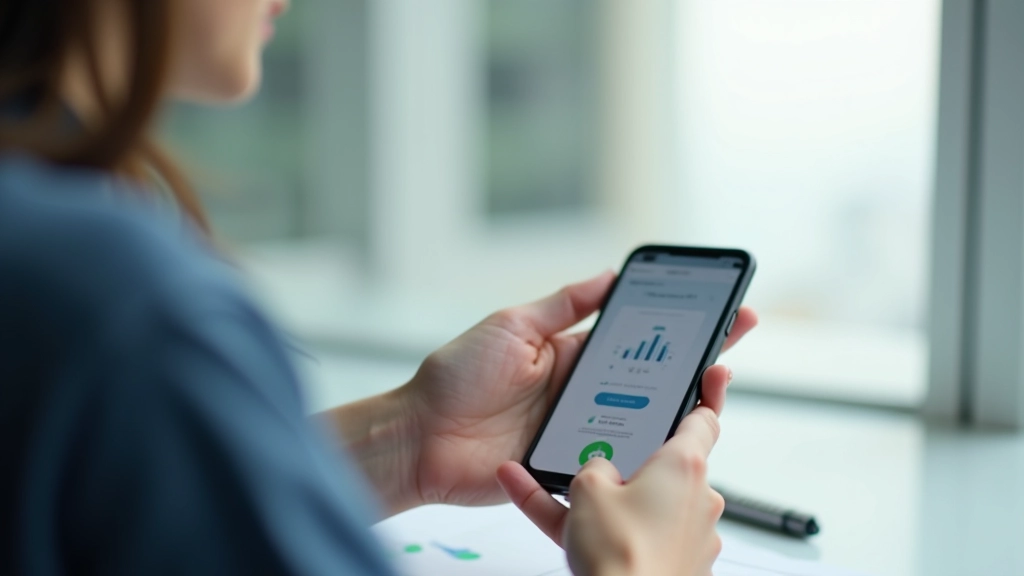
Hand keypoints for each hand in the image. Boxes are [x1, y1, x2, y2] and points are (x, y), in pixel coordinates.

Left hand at [403, 272, 755, 507]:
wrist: (419, 438)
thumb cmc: (455, 378)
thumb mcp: (511, 326)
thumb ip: (563, 306)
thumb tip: (609, 275)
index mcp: (570, 354)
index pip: (636, 337)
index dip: (676, 324)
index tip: (717, 307)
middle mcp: (583, 391)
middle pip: (650, 377)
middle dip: (695, 358)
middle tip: (735, 339)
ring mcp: (580, 429)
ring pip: (642, 420)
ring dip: (678, 404)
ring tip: (715, 383)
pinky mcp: (571, 465)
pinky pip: (615, 458)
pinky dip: (644, 450)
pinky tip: (674, 435)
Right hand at [496, 366, 731, 575]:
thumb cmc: (619, 554)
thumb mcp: (588, 489)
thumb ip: (593, 465)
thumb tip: (599, 471)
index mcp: (684, 466)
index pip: (703, 418)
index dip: (705, 392)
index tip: (714, 373)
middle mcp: (697, 498)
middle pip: (663, 466)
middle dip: (627, 465)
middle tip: (591, 461)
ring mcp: (689, 536)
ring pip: (640, 506)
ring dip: (604, 502)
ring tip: (543, 491)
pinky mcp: (674, 566)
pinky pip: (631, 537)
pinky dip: (601, 532)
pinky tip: (548, 516)